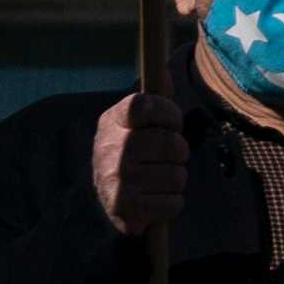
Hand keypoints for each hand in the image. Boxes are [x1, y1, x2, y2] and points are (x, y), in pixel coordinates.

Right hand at [90, 93, 184, 236]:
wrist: (105, 201)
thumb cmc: (132, 155)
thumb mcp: (138, 124)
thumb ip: (155, 99)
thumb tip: (164, 74)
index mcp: (112, 122)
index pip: (143, 103)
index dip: (168, 112)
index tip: (171, 123)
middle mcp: (110, 149)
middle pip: (171, 143)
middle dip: (178, 152)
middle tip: (165, 158)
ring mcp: (116, 180)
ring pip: (177, 175)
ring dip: (175, 180)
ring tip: (157, 180)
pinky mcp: (124, 209)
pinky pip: (174, 202)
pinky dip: (171, 204)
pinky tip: (154, 200)